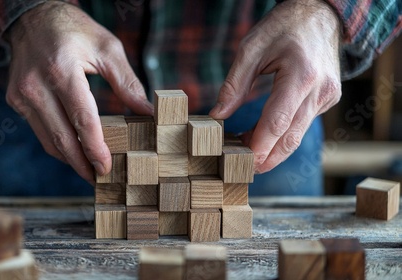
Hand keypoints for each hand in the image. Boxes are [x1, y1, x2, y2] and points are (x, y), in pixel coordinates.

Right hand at [5, 2, 152, 181]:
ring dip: (69, 158)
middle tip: (100, 179)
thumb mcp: (107, 47)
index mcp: (61, 70)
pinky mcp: (15, 99)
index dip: (95, 148)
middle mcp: (36, 85)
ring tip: (89, 169)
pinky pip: (39, 130)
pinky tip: (73, 149)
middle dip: (82, 164)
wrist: (31, 17)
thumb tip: (146, 112)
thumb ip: (127, 82)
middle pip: (62, 137)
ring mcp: (21, 94)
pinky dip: (57, 143)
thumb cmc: (73, 29)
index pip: (82, 119)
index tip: (107, 167)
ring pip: (47, 139)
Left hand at [210, 0, 341, 172]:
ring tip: (246, 154)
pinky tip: (262, 136)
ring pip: (297, 135)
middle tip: (242, 169)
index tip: (242, 161)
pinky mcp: (327, 100)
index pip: (278, 121)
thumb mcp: (251, 48)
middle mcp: (319, 90)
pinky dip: (282, 135)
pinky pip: (302, 125)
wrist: (320, 16)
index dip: (260, 146)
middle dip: (266, 158)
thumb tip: (217, 115)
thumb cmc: (283, 27)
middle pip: (291, 137)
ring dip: (272, 149)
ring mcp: (327, 97)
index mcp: (301, 75)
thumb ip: (234, 84)